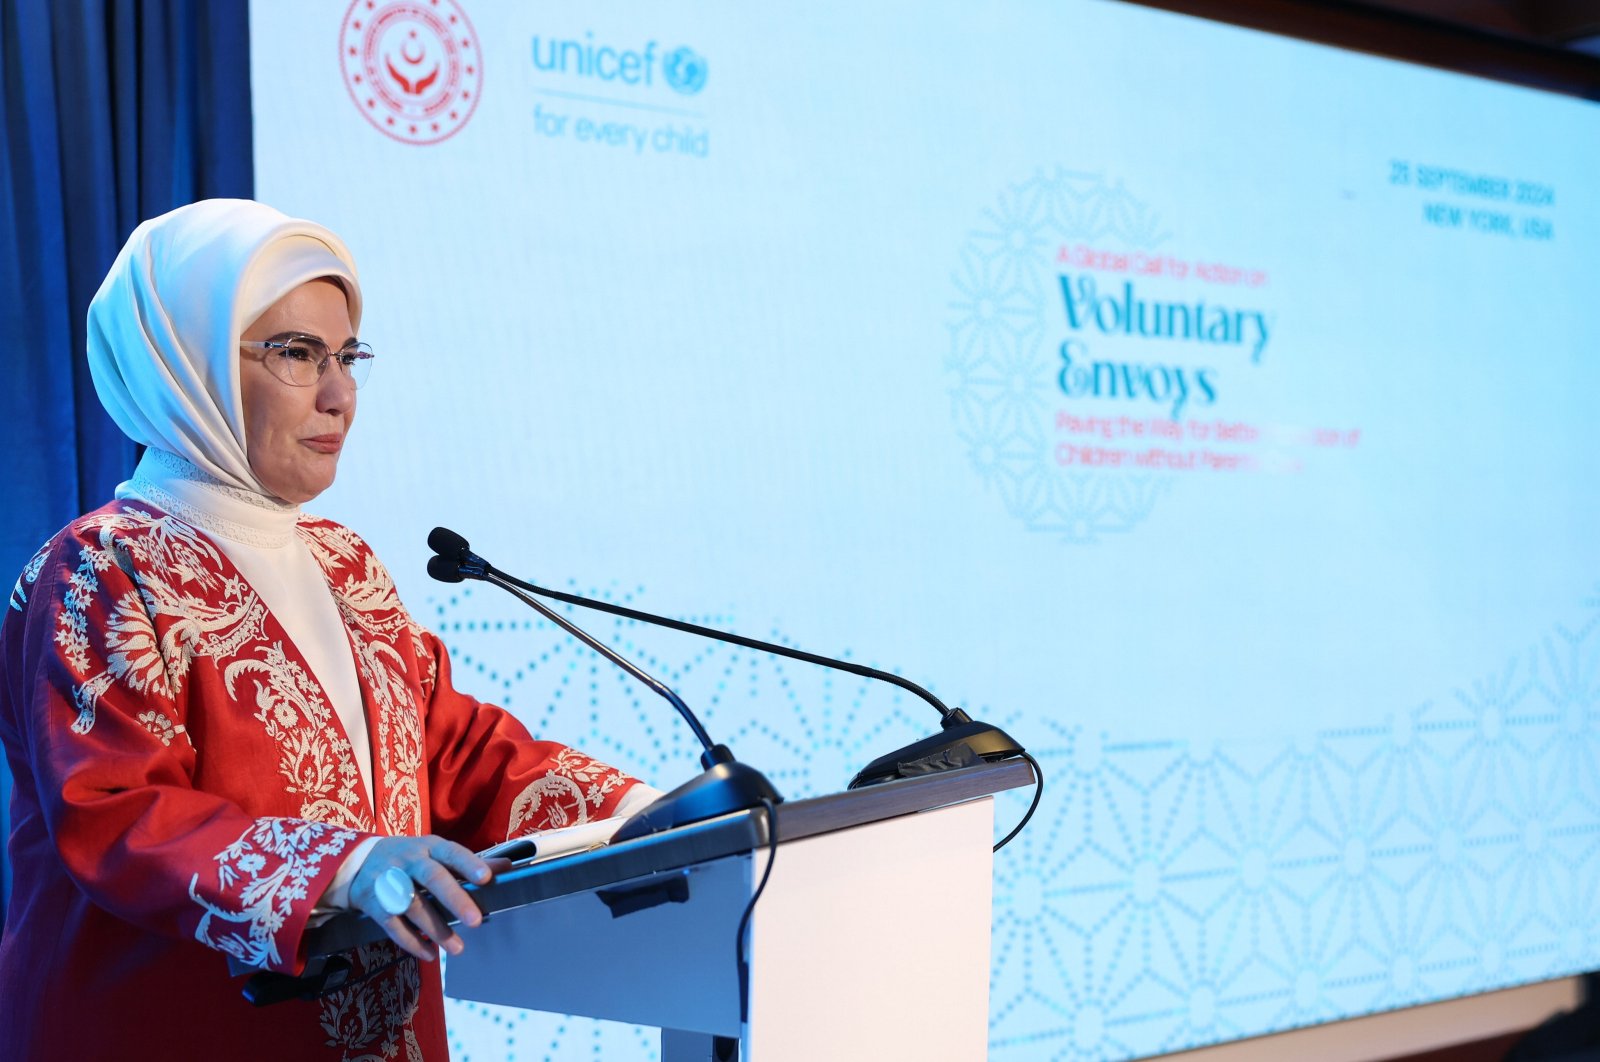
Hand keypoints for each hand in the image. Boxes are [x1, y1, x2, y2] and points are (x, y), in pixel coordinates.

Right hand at [347, 835, 501, 960]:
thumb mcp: (434, 853)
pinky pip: (393, 925)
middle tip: (476, 921)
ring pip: (414, 906)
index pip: (451, 853)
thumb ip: (468, 863)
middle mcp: (409, 861)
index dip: (468, 864)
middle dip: (455, 900)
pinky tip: (429, 954)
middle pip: (433, 878)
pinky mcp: (374, 904)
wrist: (356, 862)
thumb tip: (507, 867)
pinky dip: (412, 941)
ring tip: (457, 948)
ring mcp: (389, 882)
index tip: (486, 878)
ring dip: (436, 929)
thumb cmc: (408, 858)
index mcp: (429, 847)